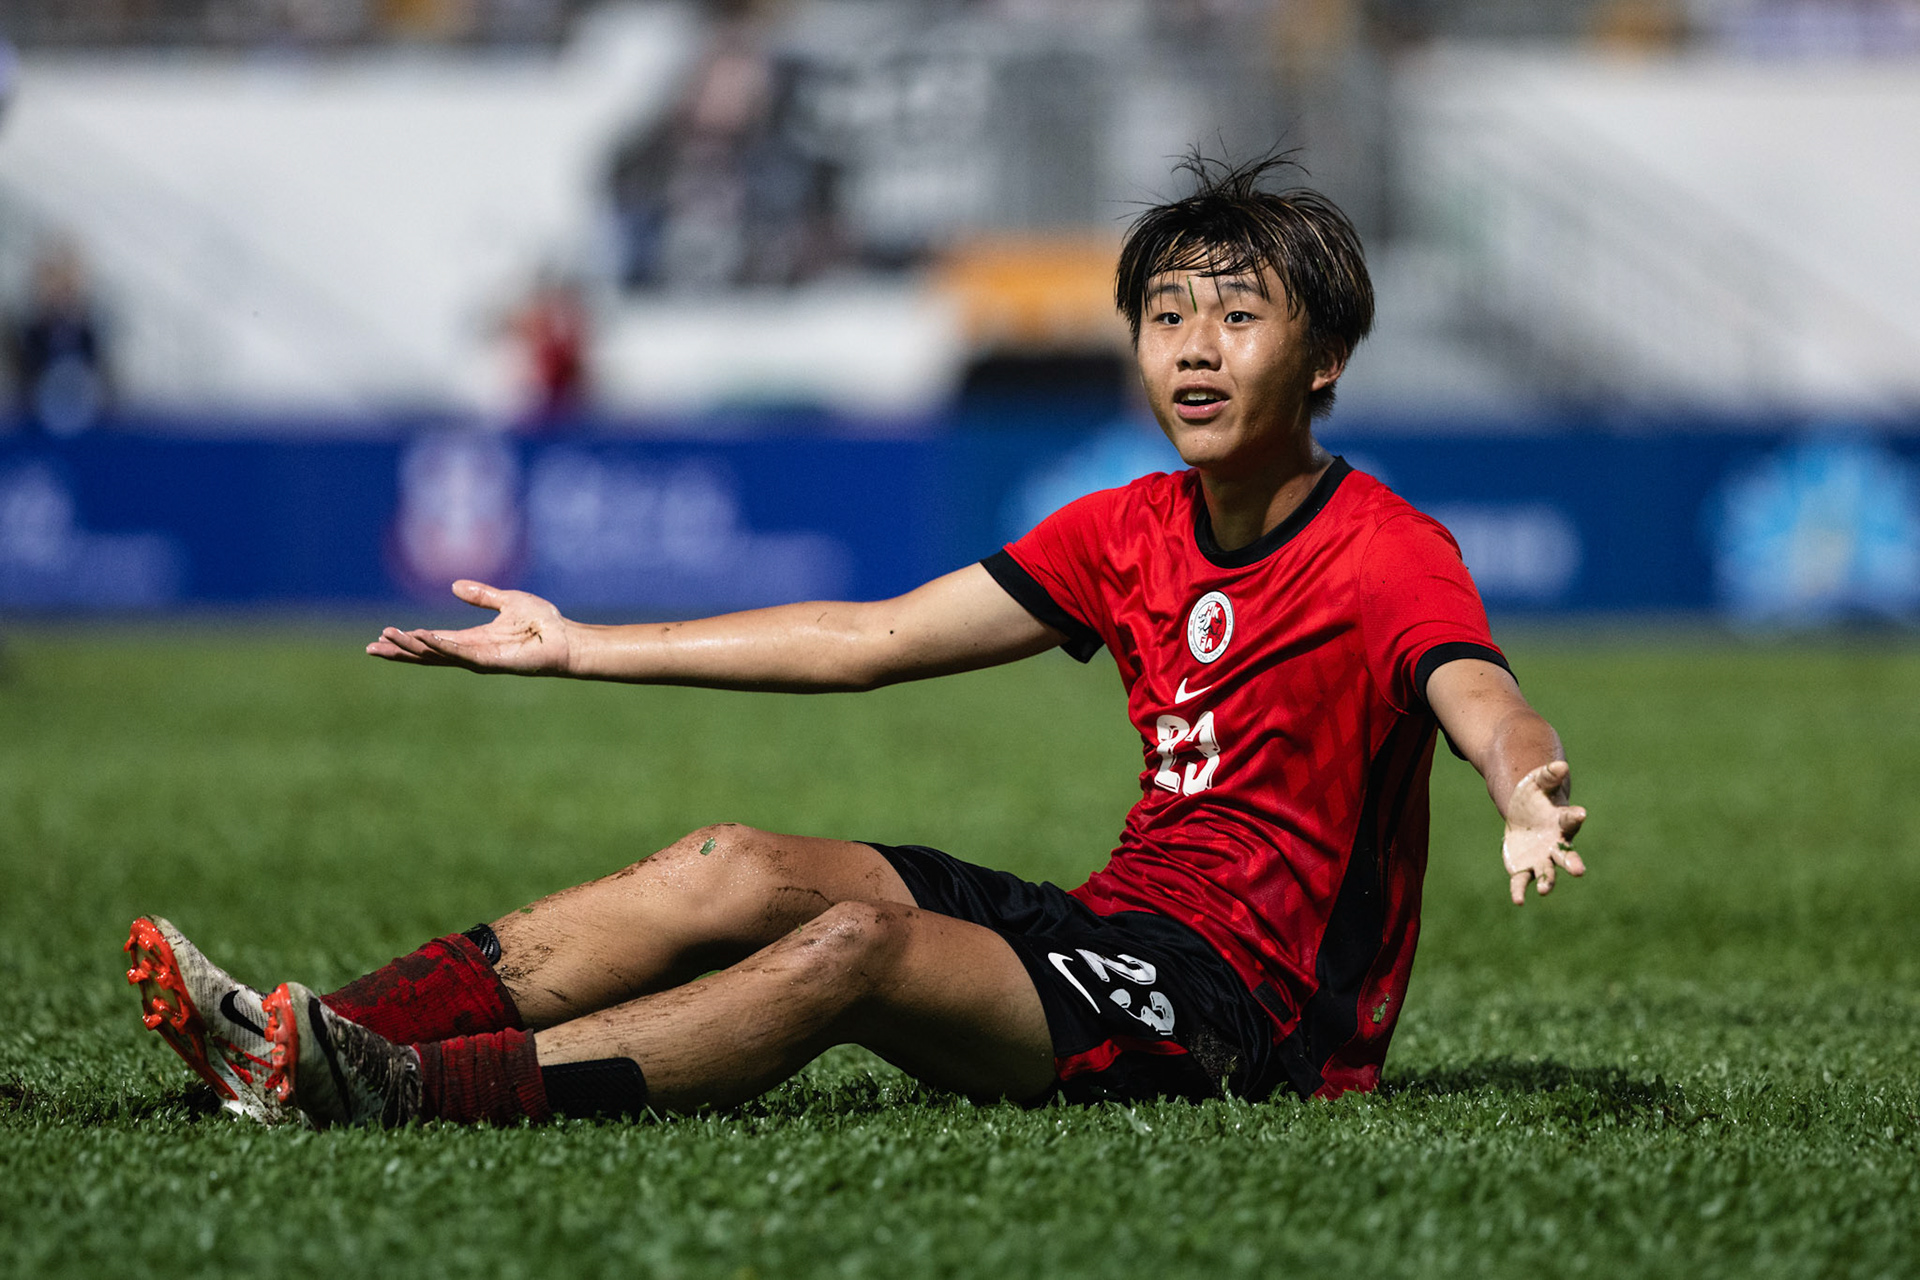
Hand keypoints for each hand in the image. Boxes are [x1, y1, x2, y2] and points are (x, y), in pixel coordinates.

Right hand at [366, 580, 571, 675]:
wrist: (567, 638)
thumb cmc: (543, 623)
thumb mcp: (507, 601)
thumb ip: (482, 596)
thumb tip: (454, 585)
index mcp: (472, 639)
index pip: (431, 642)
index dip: (408, 640)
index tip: (383, 635)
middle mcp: (471, 652)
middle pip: (426, 653)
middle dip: (400, 650)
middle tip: (372, 646)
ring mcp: (479, 659)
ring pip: (437, 655)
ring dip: (412, 647)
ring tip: (388, 638)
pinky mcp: (492, 661)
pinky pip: (460, 652)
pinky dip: (440, 645)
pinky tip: (422, 638)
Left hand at [1500, 761, 1586, 904]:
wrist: (1524, 814)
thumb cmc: (1536, 795)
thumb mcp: (1539, 781)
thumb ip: (1549, 774)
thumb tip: (1561, 764)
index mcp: (1562, 821)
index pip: (1571, 818)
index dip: (1575, 815)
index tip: (1582, 812)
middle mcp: (1556, 844)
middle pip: (1566, 855)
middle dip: (1572, 862)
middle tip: (1579, 870)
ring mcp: (1541, 857)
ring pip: (1547, 872)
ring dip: (1547, 881)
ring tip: (1544, 890)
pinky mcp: (1524, 867)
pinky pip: (1522, 880)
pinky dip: (1519, 889)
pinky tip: (1518, 900)